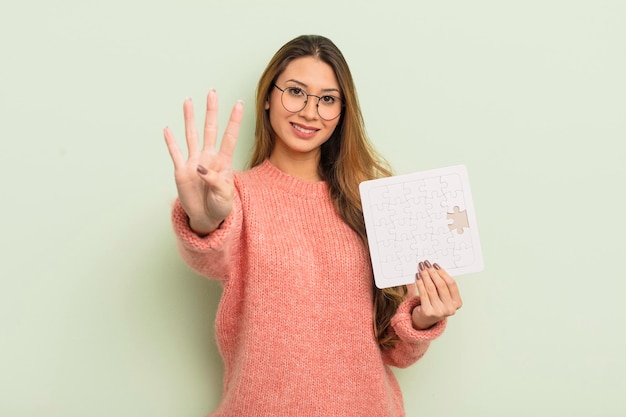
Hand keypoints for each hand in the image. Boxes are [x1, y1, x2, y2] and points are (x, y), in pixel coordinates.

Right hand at [163, 90, 242, 234]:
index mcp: (223, 162)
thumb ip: (215, 182)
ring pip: (191, 135)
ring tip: (188, 101)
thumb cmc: (220, 207)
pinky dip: (170, 141)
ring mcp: (194, 162)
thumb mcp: (224, 197)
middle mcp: (208, 158)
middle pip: (210, 129)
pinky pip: (175, 154)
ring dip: (190, 118)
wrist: (207, 218)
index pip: (229, 137)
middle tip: (212, 92)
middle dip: (211, 111)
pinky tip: (167, 129)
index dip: (234, 121)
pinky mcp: (181, 171)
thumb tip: (200, 168)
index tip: (240, 104)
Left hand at [412, 260, 462, 329]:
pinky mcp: (428, 312)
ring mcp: (439, 311)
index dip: (443, 273)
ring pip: (431, 288)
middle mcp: (450, 308)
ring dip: (425, 276)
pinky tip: (417, 277)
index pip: (451, 284)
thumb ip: (443, 286)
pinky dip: (420, 283)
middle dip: (433, 272)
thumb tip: (434, 268)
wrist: (425, 321)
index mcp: (457, 303)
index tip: (436, 265)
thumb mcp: (444, 297)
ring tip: (421, 268)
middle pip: (441, 285)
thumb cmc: (435, 305)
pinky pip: (423, 293)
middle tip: (427, 264)